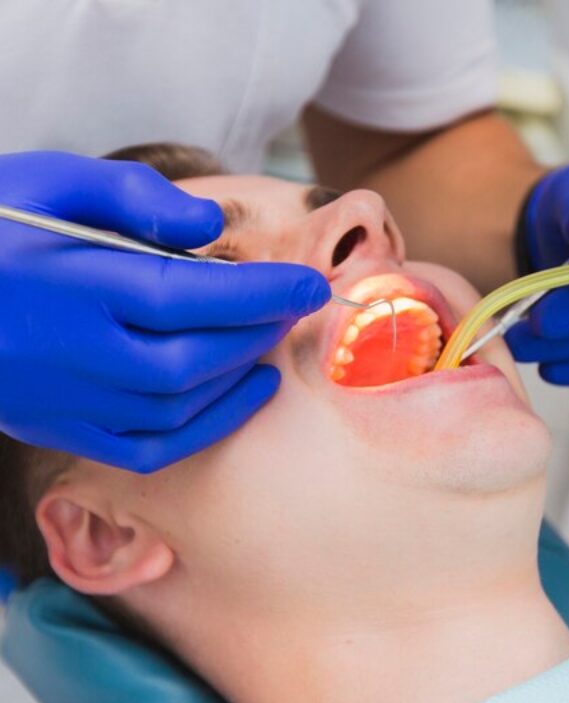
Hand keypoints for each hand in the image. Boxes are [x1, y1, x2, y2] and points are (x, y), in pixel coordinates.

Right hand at [0, 152, 329, 471]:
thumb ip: (134, 198)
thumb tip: (210, 231)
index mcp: (70, 284)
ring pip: (177, 406)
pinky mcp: (59, 429)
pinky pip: (148, 448)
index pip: (188, 296)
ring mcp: (64, 401)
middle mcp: (71, 353)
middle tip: (293, 306)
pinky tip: (242, 396)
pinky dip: (206, 427)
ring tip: (270, 342)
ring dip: (237, 377)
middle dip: (256, 332)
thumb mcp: (51, 181)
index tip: (312, 284)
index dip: (260, 294)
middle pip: (192, 358)